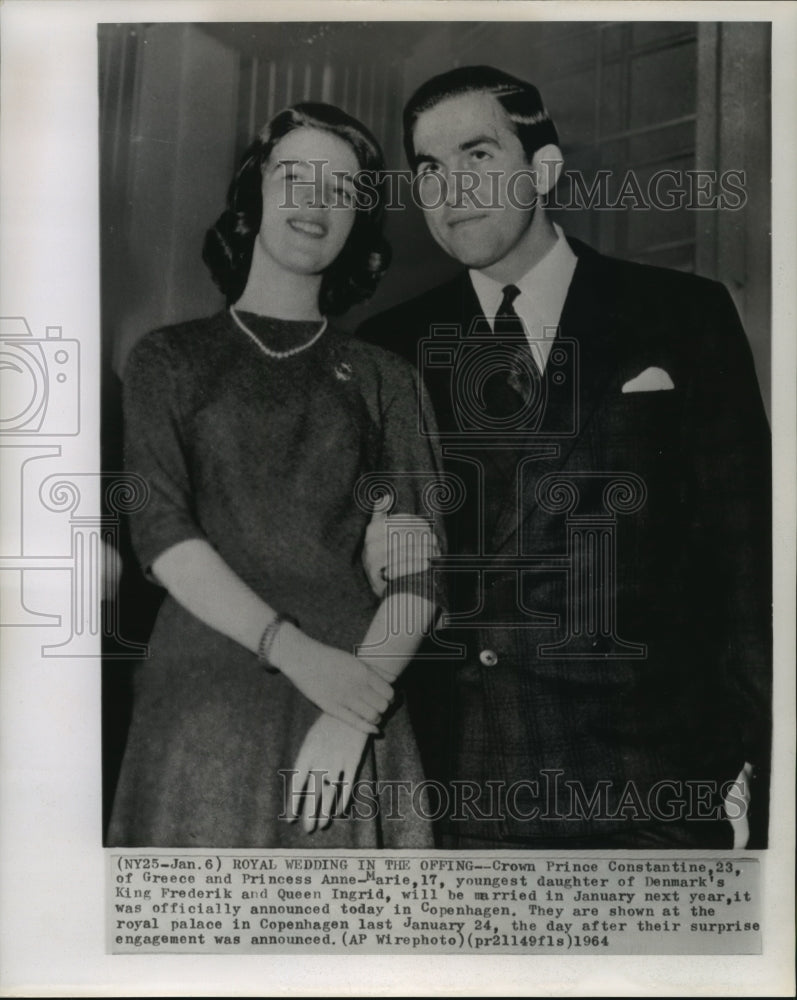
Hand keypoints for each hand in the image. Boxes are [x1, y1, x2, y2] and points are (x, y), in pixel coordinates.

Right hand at [271, 624, 393, 734]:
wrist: (304, 659)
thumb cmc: (331, 659)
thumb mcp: (356, 660)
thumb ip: (377, 670)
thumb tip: (395, 679)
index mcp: (364, 672)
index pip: (389, 692)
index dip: (391, 698)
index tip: (387, 698)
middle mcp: (356, 685)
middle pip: (383, 706)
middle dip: (384, 709)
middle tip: (378, 707)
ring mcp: (344, 697)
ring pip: (372, 716)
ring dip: (376, 718)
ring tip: (373, 716)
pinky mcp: (332, 707)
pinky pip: (355, 722)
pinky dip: (368, 728)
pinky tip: (374, 729)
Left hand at [286, 714, 369, 832]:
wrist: (352, 706)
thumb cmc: (329, 723)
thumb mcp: (312, 738)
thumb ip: (307, 761)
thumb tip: (301, 786)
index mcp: (307, 752)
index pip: (297, 783)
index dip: (293, 802)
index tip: (290, 818)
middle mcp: (322, 757)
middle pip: (314, 792)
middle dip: (310, 813)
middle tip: (308, 829)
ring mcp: (338, 759)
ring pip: (331, 792)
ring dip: (326, 811)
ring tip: (321, 825)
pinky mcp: (354, 759)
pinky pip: (348, 785)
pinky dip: (344, 800)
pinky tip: (339, 812)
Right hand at [362, 511, 439, 597]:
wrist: (382, 587)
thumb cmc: (386, 556)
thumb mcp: (380, 534)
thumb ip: (381, 514)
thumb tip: (385, 496)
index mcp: (372, 530)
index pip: (398, 521)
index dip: (416, 524)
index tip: (428, 529)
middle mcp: (369, 544)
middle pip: (402, 536)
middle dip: (421, 539)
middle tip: (435, 542)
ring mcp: (371, 561)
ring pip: (403, 551)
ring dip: (422, 552)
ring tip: (434, 553)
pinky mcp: (376, 576)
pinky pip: (399, 568)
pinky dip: (414, 565)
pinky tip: (426, 564)